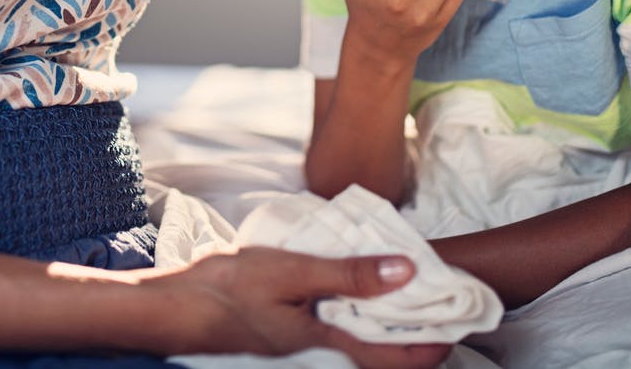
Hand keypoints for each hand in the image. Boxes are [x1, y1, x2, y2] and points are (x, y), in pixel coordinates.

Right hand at [152, 248, 451, 367]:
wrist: (168, 309)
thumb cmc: (226, 290)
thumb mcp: (292, 272)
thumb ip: (348, 275)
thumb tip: (406, 273)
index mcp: (326, 349)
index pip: (396, 359)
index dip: (433, 344)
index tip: (461, 322)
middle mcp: (318, 359)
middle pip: (380, 356)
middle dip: (413, 333)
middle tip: (439, 299)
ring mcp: (299, 352)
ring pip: (357, 344)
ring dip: (383, 324)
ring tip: (405, 291)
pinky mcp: (285, 339)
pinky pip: (334, 335)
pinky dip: (355, 317)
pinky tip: (353, 290)